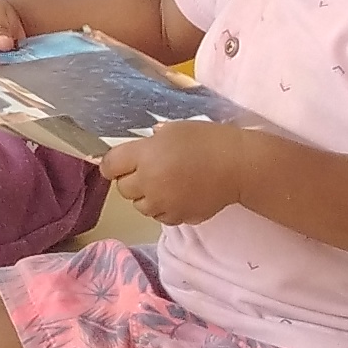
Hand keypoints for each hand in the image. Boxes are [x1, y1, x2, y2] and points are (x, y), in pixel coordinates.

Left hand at [100, 120, 254, 224]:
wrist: (238, 166)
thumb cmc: (208, 140)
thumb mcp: (174, 129)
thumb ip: (151, 141)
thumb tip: (141, 150)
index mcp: (145, 156)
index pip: (109, 165)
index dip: (112, 164)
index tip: (119, 162)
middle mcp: (149, 183)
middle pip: (123, 189)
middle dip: (130, 180)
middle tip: (148, 170)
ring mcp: (163, 205)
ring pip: (140, 206)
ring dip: (146, 196)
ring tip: (165, 183)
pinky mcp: (178, 218)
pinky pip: (160, 216)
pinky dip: (164, 208)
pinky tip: (178, 195)